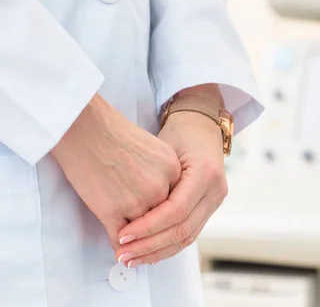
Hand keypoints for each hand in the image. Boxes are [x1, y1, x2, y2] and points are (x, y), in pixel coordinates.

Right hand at [51, 94, 181, 249]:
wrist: (84, 126)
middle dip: (157, 235)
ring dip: (138, 244)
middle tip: (148, 243)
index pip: (178, 201)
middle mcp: (161, 187)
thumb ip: (164, 173)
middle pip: (164, 219)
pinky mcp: (113, 211)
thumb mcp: (154, 148)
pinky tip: (117, 247)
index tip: (163, 224)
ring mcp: (138, 201)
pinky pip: (119, 237)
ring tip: (132, 250)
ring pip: (144, 232)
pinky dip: (118, 245)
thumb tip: (164, 197)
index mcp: (174, 169)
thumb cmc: (113, 132)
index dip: (169, 216)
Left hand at [115, 111, 226, 267]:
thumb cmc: (180, 133)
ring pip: (187, 238)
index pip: (176, 211)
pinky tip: (148, 253)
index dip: (148, 227)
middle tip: (123, 254)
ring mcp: (216, 200)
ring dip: (158, 252)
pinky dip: (167, 246)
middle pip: (183, 230)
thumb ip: (151, 182)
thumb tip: (125, 216)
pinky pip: (189, 233)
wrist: (201, 127)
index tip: (123, 236)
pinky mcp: (210, 207)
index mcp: (206, 173)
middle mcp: (216, 190)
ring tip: (131, 259)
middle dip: (150, 246)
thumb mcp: (163, 149)